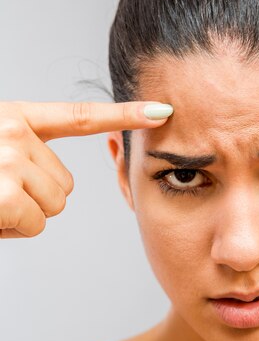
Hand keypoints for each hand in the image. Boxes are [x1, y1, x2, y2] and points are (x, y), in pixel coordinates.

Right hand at [0, 101, 171, 237]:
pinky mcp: (5, 194)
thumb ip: (28, 150)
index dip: (125, 114)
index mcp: (16, 117)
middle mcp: (16, 132)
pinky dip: (13, 229)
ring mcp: (11, 161)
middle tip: (3, 190)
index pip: (81, 116)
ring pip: (55, 204)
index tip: (161, 111)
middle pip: (68, 182)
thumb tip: (58, 180)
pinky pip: (36, 223)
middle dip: (38, 196)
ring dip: (25, 214)